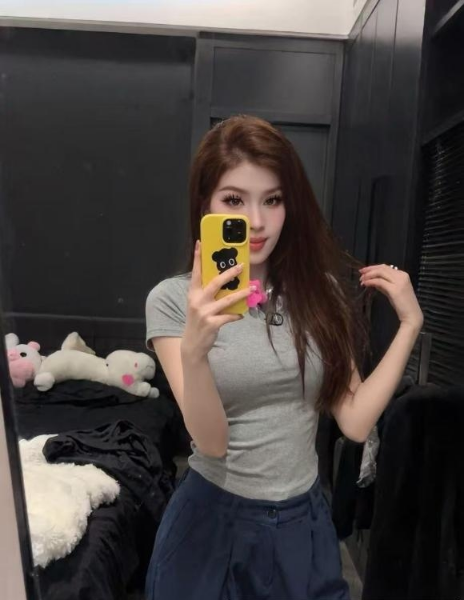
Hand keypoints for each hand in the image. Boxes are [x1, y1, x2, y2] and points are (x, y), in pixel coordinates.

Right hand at [181, 240, 253, 359]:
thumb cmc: (198, 320)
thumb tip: (227, 282)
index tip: (201, 243)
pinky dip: (237, 314)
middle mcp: (198, 301)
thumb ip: (208, 293)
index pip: (196, 272)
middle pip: (215, 283)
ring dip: (242, 294)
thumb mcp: (198, 305)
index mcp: (193, 293)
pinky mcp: (212, 323)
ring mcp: (205, 312)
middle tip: (241, 266)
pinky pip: (229, 316)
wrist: (193, 344)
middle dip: (230, 274)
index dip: (198, 257)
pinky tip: (241, 314)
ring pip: (227, 299)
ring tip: (252, 288)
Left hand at [359, 264, 423, 330]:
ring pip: (380, 273)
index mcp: (402, 275)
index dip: (373, 267)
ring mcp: (399, 282)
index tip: (364, 270)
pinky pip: (379, 282)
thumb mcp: (392, 291)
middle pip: (382, 268)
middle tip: (360, 273)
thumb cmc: (402, 305)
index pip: (385, 267)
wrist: (411, 315)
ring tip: (361, 280)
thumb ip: (384, 285)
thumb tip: (373, 280)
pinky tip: (365, 284)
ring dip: (369, 275)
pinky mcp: (394, 289)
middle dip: (369, 269)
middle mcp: (402, 276)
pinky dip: (371, 281)